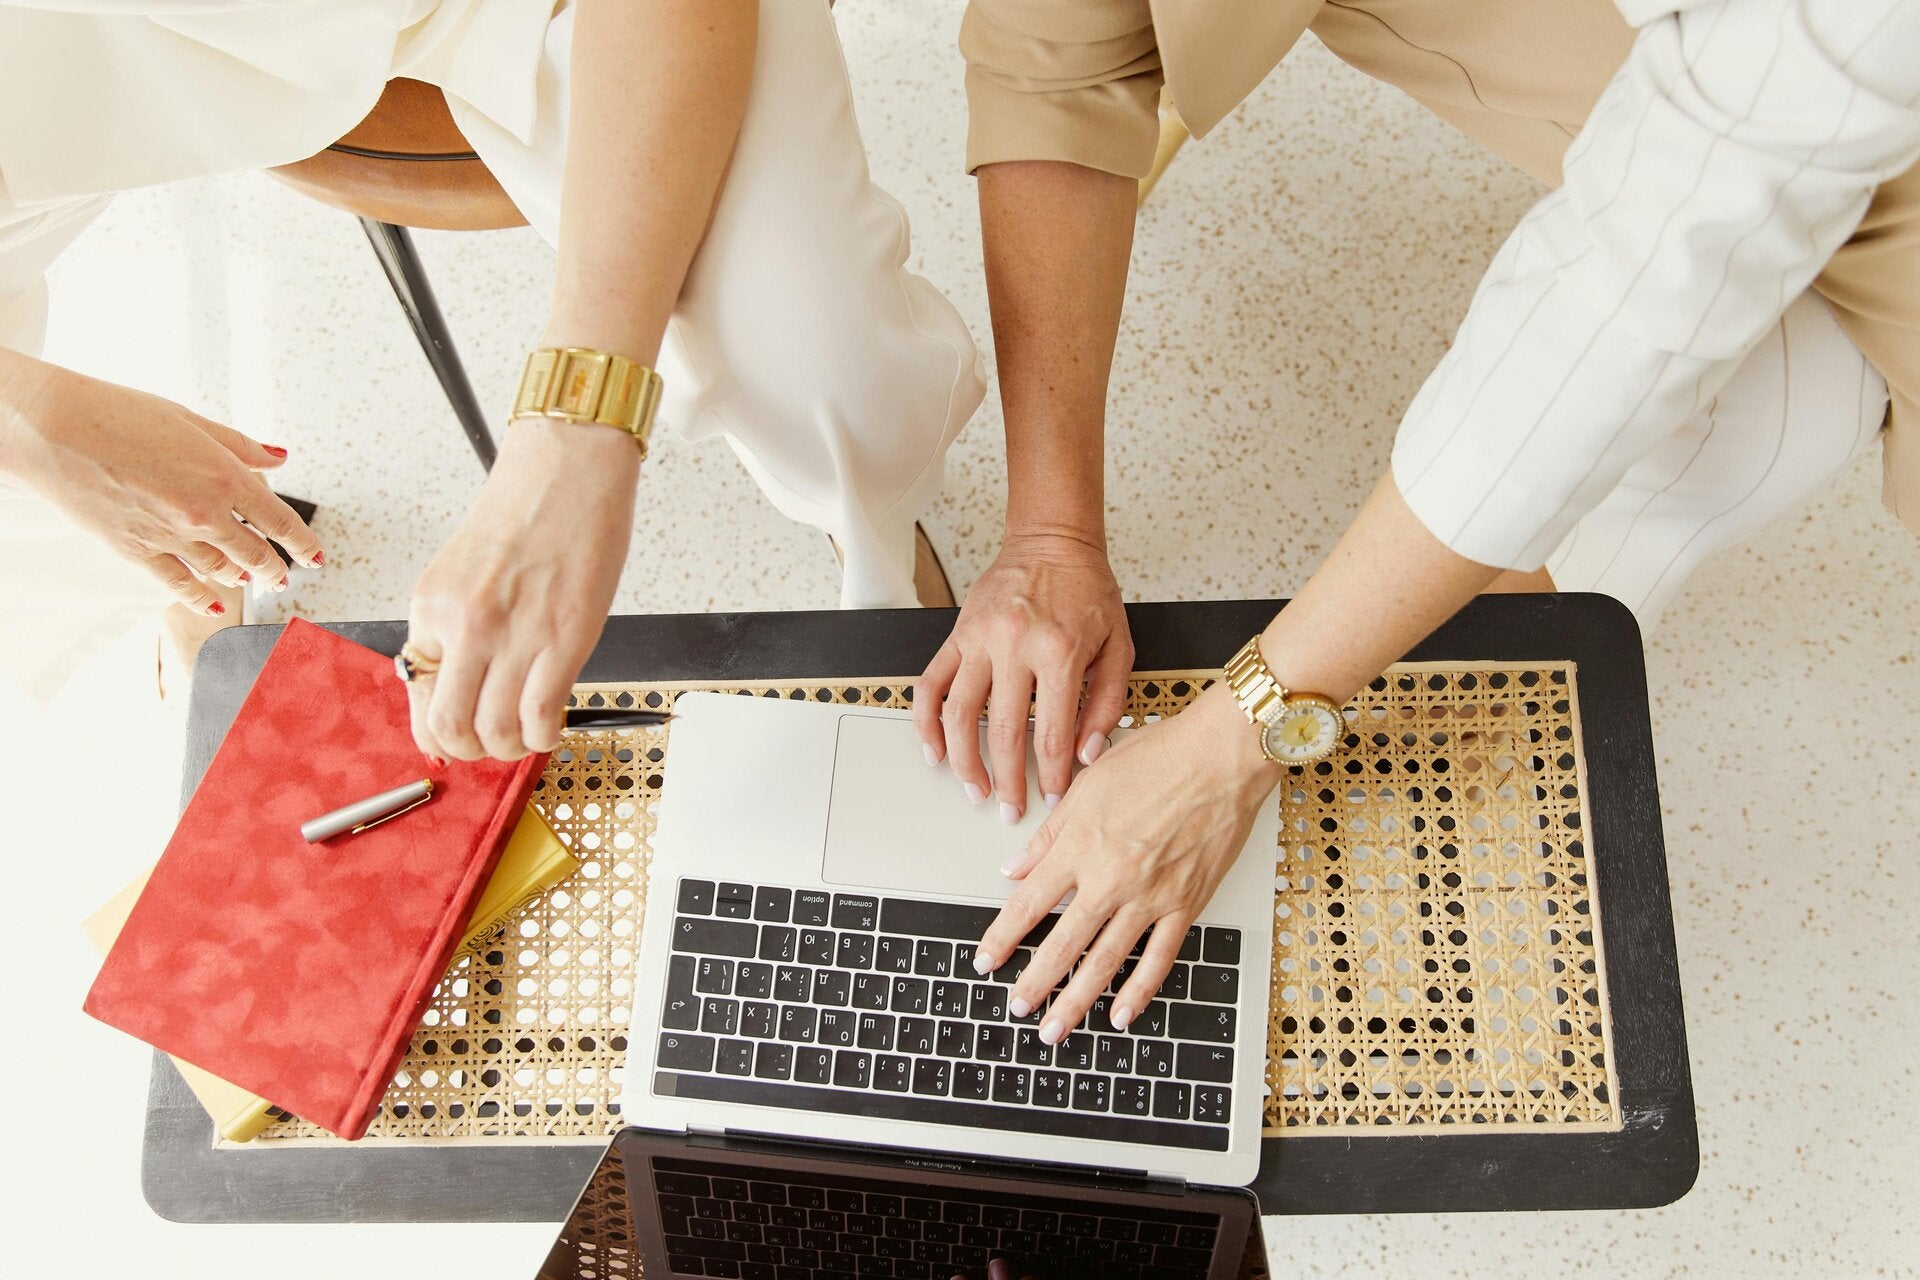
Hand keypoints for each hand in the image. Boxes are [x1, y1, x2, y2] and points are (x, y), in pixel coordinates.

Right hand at [0, 360, 319, 611]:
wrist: (55, 428)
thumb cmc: (120, 414)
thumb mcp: (192, 421)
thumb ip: (240, 447)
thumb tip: (278, 458)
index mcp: (226, 479)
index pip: (280, 522)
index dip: (303, 544)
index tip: (316, 556)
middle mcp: (204, 515)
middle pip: (255, 554)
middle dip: (275, 568)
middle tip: (283, 576)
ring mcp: (170, 537)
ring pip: (222, 571)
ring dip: (242, 577)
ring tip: (252, 580)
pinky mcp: (136, 551)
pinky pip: (180, 584)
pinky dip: (203, 597)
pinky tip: (217, 604)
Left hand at [405, 418, 636, 761]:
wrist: (569, 468)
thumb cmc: (526, 509)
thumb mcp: (462, 571)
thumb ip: (454, 626)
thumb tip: (456, 684)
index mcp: (432, 606)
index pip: (417, 697)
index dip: (438, 734)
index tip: (457, 741)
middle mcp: (464, 624)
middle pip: (450, 729)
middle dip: (473, 751)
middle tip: (493, 742)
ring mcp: (513, 634)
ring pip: (496, 733)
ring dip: (512, 749)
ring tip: (527, 734)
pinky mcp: (563, 638)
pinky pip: (541, 717)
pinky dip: (545, 736)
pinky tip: (553, 724)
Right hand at [913, 532, 1132, 822]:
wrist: (1053, 543)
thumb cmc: (1088, 593)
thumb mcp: (1118, 646)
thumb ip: (1106, 703)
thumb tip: (1088, 754)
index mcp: (1059, 652)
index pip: (1052, 734)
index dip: (1052, 776)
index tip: (1051, 798)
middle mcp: (1014, 646)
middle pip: (1004, 733)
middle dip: (1007, 781)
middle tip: (1010, 808)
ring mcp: (979, 640)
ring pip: (959, 715)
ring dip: (964, 761)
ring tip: (973, 788)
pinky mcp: (957, 634)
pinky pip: (930, 683)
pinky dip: (926, 721)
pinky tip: (933, 749)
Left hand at [969, 682, 1279, 1041]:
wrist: (1221, 756)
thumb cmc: (1159, 757)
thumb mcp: (1087, 784)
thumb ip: (1049, 834)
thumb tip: (1016, 867)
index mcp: (1080, 847)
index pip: (1027, 904)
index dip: (1002, 937)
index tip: (985, 960)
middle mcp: (1110, 878)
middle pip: (1061, 944)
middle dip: (1033, 983)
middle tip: (1016, 1007)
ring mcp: (1150, 897)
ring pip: (1104, 962)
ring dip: (1075, 1000)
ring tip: (1055, 1028)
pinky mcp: (1186, 904)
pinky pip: (1158, 958)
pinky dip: (1139, 990)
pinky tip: (1121, 1013)